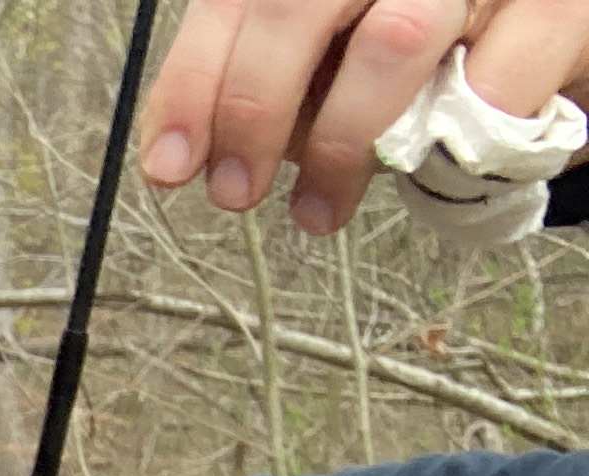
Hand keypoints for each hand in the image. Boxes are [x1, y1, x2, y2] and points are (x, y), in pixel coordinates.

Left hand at [141, 0, 588, 233]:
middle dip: (252, 110)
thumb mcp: (336, 53)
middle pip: (296, 6)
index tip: (169, 164)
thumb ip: (272, 81)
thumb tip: (191, 153)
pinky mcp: (561, 8)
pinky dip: (449, 144)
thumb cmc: (434, 42)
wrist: (558, 24)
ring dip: (341, 143)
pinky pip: (494, 85)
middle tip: (236, 192)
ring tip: (318, 210)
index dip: (193, 82)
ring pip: (392, 41)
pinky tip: (431, 169)